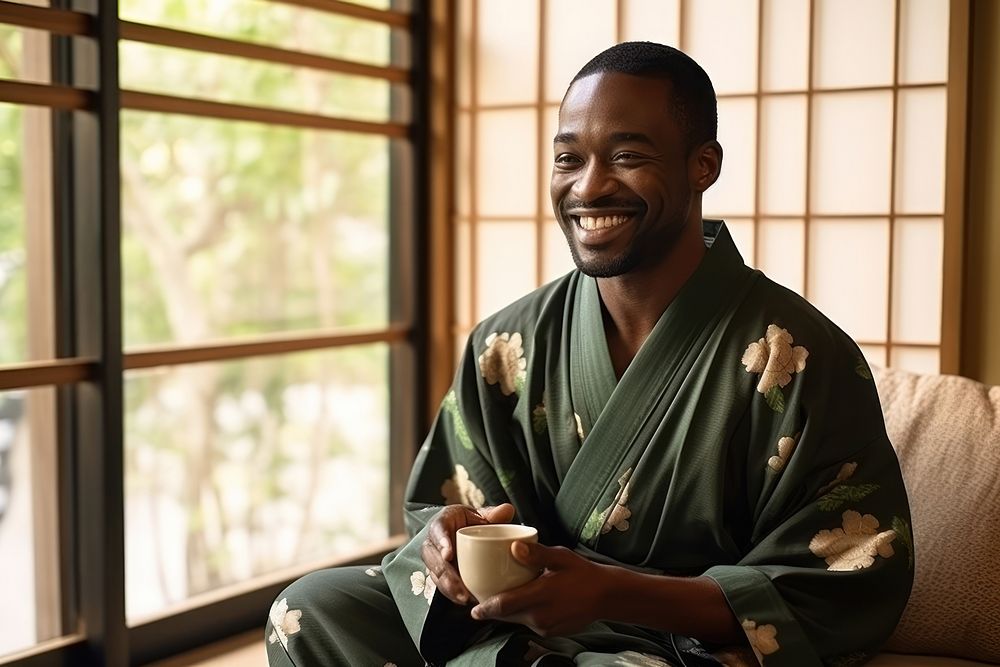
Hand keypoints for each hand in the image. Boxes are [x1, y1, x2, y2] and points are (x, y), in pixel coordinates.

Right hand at [421, 503, 514, 604]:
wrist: (460, 531)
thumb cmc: (469, 522)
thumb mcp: (479, 515)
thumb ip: (493, 514)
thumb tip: (507, 510)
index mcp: (442, 522)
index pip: (438, 530)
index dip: (441, 542)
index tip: (448, 555)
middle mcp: (433, 542)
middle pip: (433, 558)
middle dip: (445, 575)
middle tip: (460, 588)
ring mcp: (434, 559)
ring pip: (436, 575)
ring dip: (449, 588)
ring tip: (465, 598)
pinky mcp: (439, 574)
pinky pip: (442, 585)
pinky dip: (452, 594)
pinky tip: (466, 601)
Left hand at [470, 541, 608, 636]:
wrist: (606, 596)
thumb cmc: (583, 573)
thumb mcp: (561, 557)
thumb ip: (537, 554)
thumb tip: (514, 547)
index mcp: (540, 596)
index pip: (504, 606)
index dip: (485, 607)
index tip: (471, 606)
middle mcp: (540, 616)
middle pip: (506, 616)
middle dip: (490, 610)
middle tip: (477, 601)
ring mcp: (545, 627)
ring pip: (516, 620)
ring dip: (505, 612)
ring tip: (495, 599)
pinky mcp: (550, 632)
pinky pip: (528, 623)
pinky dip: (520, 614)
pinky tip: (520, 602)